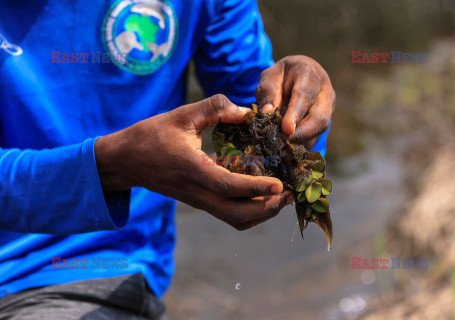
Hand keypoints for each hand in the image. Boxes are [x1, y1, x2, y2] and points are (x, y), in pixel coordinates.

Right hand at [95, 95, 294, 229]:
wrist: (126, 160)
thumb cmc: (152, 135)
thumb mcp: (182, 115)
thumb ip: (215, 108)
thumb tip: (247, 112)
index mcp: (192, 169)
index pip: (228, 186)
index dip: (256, 187)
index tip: (280, 184)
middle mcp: (196, 191)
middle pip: (235, 214)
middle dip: (266, 209)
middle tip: (289, 194)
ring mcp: (197, 200)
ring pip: (233, 219)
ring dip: (260, 213)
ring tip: (281, 197)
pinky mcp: (198, 201)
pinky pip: (227, 214)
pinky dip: (249, 211)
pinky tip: (262, 195)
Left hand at [255, 55, 334, 146]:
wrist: (296, 76)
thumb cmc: (281, 77)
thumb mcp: (269, 78)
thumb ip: (267, 93)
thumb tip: (266, 112)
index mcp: (310, 75)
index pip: (305, 95)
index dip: (296, 113)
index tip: (286, 129)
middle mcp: (325, 93)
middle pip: (320, 117)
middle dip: (303, 134)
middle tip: (283, 144)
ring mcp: (328, 109)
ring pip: (319, 130)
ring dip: (300, 141)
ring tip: (280, 147)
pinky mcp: (324, 123)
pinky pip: (315, 137)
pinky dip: (300, 144)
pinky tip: (285, 148)